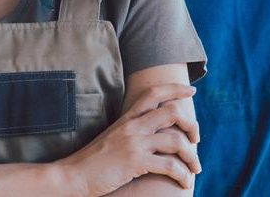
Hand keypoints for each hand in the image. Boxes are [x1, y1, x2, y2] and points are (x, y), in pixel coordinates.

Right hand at [58, 83, 200, 195]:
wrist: (73, 175)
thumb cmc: (94, 160)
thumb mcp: (114, 137)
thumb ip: (133, 130)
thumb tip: (156, 132)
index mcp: (127, 118)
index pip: (154, 93)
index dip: (176, 89)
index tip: (191, 91)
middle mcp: (133, 126)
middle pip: (172, 112)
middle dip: (191, 125)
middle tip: (196, 139)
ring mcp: (134, 143)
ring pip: (176, 141)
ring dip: (191, 155)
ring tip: (195, 168)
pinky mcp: (135, 162)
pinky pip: (169, 166)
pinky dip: (182, 174)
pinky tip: (184, 181)